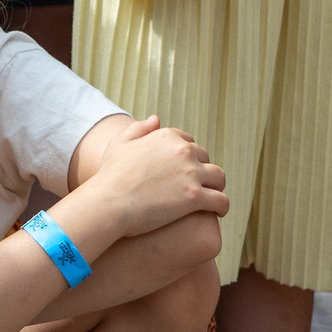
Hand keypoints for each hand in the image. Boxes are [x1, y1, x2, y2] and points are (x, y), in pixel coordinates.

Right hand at [65, 114, 229, 237]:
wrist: (108, 203)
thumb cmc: (109, 176)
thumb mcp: (119, 144)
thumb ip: (138, 128)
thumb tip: (156, 119)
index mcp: (167, 136)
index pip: (189, 142)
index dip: (187, 157)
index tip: (183, 170)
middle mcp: (183, 151)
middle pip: (205, 159)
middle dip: (202, 171)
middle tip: (196, 186)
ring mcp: (191, 174)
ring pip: (219, 177)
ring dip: (217, 186)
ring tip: (212, 198)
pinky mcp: (195, 197)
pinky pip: (221, 200)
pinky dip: (222, 207)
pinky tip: (218, 213)